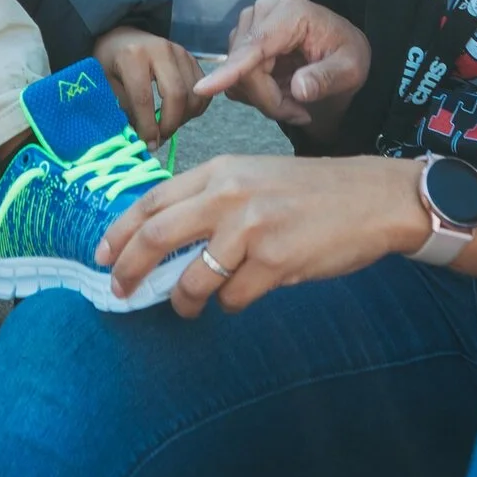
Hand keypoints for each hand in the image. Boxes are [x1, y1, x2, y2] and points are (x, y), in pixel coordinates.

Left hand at [94, 27, 209, 147]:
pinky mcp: (192, 58)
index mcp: (134, 55)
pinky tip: (179, 114)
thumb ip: (122, 108)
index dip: (148, 127)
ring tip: (167, 126)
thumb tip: (141, 138)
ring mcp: (181, 52)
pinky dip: (195, 109)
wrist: (123, 36)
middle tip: (160, 139)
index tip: (148, 145)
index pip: (145, 98)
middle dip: (170, 124)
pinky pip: (203, 91)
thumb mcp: (105, 84)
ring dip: (184, 118)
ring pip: (194, 94)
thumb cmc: (110, 62)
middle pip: (177, 95)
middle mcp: (161, 50)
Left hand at [96, 151, 423, 315]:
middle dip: (129, 269)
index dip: (120, 231)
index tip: (103, 256)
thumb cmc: (314, 190)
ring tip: (191, 306)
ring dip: (184, 300)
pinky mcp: (275, 261)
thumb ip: (213, 199)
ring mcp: (252, 228)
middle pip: (156, 236)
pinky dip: (230, 304)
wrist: (372, 198)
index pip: (153, 199)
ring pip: (192, 278)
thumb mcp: (257, 176)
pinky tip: (245, 294)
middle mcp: (230, 195)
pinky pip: (232, 297)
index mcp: (222, 170)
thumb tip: (165, 241)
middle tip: (120, 291)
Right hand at [192, 0, 368, 136]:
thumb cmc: (347, 56)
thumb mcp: (350, 69)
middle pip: (245, 70)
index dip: (232, 70)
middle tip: (301, 113)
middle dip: (270, 100)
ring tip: (296, 101)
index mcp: (290, 13)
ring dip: (266, 99)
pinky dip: (257, 95)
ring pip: (238, 79)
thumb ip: (327, 79)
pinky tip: (281, 92)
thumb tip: (299, 89)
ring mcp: (247, 27)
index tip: (204, 89)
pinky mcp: (240, 43)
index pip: (256, 45)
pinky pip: (236, 81)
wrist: (340, 52)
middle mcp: (262, 13)